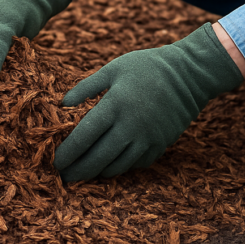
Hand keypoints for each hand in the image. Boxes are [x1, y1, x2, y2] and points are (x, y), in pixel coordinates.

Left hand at [53, 23, 243, 181]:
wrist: (190, 74)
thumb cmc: (146, 66)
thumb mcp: (113, 69)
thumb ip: (86, 87)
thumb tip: (62, 104)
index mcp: (114, 105)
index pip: (84, 137)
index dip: (67, 153)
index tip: (55, 162)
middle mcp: (130, 126)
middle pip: (98, 159)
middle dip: (78, 171)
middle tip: (64, 176)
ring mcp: (147, 139)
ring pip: (117, 167)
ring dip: (97, 173)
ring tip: (83, 174)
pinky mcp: (161, 145)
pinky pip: (135, 164)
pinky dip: (120, 168)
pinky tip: (109, 166)